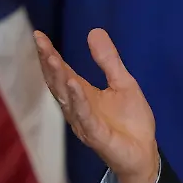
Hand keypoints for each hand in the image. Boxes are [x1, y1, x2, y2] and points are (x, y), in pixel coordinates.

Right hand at [34, 29, 158, 182]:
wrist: (144, 151)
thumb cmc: (131, 120)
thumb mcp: (123, 83)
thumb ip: (108, 60)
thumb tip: (94, 31)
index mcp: (84, 94)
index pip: (63, 71)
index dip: (50, 55)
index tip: (38, 35)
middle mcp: (78, 107)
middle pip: (58, 82)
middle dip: (49, 63)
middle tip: (40, 43)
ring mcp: (84, 122)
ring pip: (67, 98)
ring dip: (60, 78)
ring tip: (53, 59)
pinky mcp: (96, 135)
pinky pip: (84, 116)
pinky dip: (78, 101)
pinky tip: (74, 85)